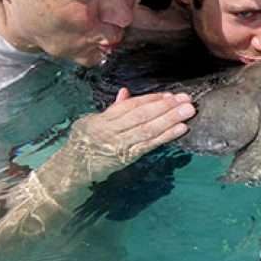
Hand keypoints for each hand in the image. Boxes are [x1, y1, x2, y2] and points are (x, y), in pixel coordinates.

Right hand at [58, 89, 195, 184]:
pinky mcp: (127, 158)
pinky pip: (149, 145)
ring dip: (170, 120)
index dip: (151, 99)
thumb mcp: (92, 121)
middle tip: (186, 99)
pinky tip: (180, 129)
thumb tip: (125, 92)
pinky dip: (166, 136)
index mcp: (103, 119)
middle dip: (165, 106)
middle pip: (142, 116)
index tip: (170, 94)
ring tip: (188, 112)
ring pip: (147, 130)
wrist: (73, 168)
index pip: (131, 106)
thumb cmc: (84, 141)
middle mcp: (111, 130)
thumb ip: (112, 108)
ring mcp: (119, 145)